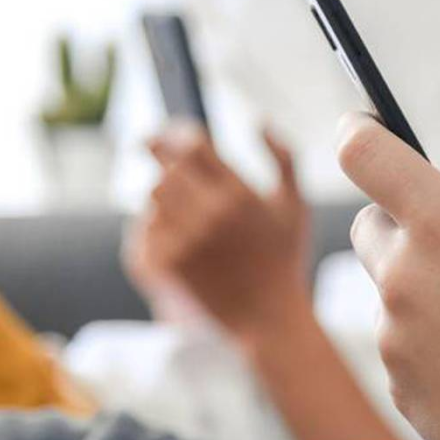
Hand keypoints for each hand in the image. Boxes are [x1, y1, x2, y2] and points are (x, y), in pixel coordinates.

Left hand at [125, 122, 310, 338]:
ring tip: (175, 203)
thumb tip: (259, 120)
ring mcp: (184, 241)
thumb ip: (284, 158)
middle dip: (159, 159)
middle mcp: (209, 214)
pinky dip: (152, 227)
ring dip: (160, 194)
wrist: (268, 318)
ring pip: (151, 197)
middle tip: (151, 154)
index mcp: (239, 194)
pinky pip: (143, 230)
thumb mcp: (296, 205)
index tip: (165, 134)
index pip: (190, 145)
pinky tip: (171, 234)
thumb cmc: (284, 260)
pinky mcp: (166, 265)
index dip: (172, 134)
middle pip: (165, 169)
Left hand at [337, 112, 439, 439]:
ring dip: (425, 288)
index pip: (364, 154)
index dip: (357, 130)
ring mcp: (395, 340)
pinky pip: (403, 345)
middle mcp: (403, 279)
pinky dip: (431, 340)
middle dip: (400, 222)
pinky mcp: (400, 388)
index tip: (360, 127)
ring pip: (391, 291)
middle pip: (368, 227)